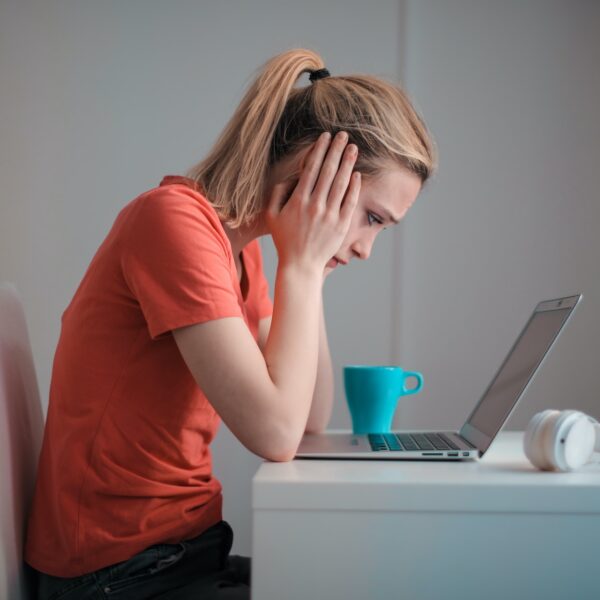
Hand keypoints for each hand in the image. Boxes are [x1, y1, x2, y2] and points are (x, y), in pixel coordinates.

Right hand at [266, 131, 360, 274]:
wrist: (300, 265)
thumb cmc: (284, 239)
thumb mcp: (271, 215)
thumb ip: (277, 193)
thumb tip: (290, 177)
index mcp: (298, 200)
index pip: (311, 169)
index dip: (319, 150)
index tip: (326, 137)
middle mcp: (315, 205)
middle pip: (328, 171)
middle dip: (336, 150)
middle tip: (344, 135)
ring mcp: (329, 215)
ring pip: (341, 183)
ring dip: (348, 163)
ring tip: (353, 148)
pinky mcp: (341, 225)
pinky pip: (350, 202)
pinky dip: (354, 187)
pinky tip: (357, 174)